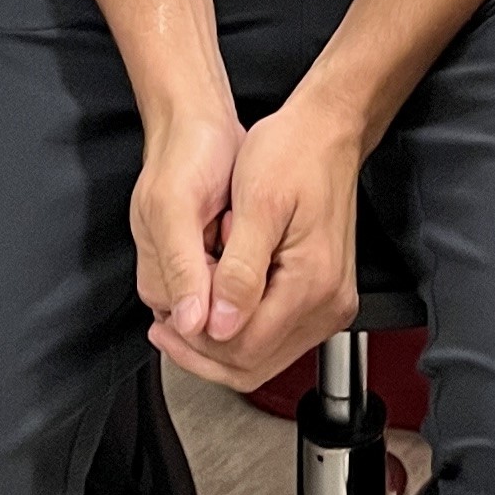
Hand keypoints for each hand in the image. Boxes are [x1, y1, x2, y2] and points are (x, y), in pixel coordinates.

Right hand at [130, 97, 246, 359]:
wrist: (201, 125)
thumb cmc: (184, 155)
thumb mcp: (174, 206)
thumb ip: (180, 266)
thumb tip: (190, 323)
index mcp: (159, 283)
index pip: (203, 331)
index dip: (230, 301)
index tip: (235, 249)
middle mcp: (178, 288)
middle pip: (225, 321)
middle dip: (242, 281)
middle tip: (235, 229)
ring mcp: (202, 276)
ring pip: (242, 302)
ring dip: (253, 269)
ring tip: (239, 222)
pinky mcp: (223, 261)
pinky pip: (251, 279)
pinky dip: (260, 256)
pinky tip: (252, 226)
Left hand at [149, 85, 364, 399]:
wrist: (328, 131)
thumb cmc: (294, 152)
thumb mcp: (257, 203)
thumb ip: (239, 272)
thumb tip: (217, 325)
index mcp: (312, 283)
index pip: (246, 349)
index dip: (198, 343)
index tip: (167, 324)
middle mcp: (328, 303)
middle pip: (255, 363)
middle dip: (204, 351)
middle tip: (166, 328)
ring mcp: (329, 303)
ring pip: (264, 355)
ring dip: (220, 340)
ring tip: (187, 309)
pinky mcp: (322, 296)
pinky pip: (276, 334)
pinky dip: (241, 325)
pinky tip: (215, 300)